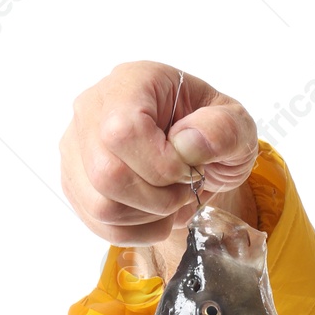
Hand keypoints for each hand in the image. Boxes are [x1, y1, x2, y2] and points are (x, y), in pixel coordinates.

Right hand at [60, 61, 258, 245]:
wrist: (201, 151)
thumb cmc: (214, 132)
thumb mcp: (238, 124)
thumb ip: (223, 129)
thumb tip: (187, 144)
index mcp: (132, 82)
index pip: (123, 131)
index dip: (162, 165)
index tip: (191, 170)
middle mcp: (92, 109)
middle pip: (107, 174)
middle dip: (159, 197)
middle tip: (185, 189)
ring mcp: (77, 147)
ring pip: (99, 205)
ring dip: (149, 216)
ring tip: (172, 201)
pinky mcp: (77, 181)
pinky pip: (98, 224)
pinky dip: (137, 232)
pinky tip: (157, 215)